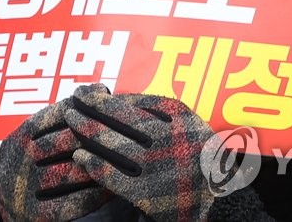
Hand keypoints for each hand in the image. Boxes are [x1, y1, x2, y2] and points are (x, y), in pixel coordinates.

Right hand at [0, 96, 111, 220]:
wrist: (7, 203)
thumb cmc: (35, 158)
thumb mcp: (39, 133)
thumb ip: (65, 113)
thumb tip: (100, 88)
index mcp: (20, 135)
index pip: (56, 115)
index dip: (87, 111)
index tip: (112, 111)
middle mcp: (19, 159)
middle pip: (62, 142)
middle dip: (95, 138)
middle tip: (123, 136)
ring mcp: (25, 188)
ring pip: (67, 174)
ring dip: (96, 167)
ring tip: (123, 162)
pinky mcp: (36, 214)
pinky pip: (70, 203)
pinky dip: (93, 196)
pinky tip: (111, 190)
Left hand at [64, 83, 216, 221]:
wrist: (221, 201)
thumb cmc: (198, 157)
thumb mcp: (188, 124)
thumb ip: (158, 111)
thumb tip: (115, 98)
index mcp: (179, 116)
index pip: (132, 101)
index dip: (104, 97)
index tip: (87, 92)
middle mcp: (167, 137)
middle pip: (118, 118)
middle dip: (89, 107)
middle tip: (71, 100)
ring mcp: (156, 165)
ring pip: (112, 144)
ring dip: (86, 130)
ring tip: (70, 121)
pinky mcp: (147, 193)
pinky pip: (112, 174)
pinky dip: (93, 164)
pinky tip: (80, 156)